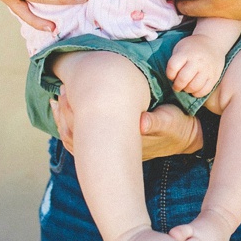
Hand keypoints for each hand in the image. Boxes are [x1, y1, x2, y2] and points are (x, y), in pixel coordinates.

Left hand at [50, 57, 197, 158]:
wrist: (182, 137)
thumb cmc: (175, 127)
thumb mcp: (170, 121)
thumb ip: (156, 122)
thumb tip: (142, 122)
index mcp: (122, 141)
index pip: (87, 132)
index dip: (72, 113)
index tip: (67, 92)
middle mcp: (112, 149)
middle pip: (75, 136)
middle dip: (64, 114)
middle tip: (60, 92)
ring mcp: (110, 149)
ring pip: (75, 140)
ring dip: (64, 120)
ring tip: (58, 100)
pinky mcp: (112, 143)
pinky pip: (82, 139)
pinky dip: (71, 125)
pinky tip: (66, 111)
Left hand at [166, 34, 224, 97]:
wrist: (212, 43)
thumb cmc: (192, 47)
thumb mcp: (181, 48)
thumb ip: (175, 61)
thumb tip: (173, 79)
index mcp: (186, 53)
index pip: (173, 67)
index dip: (169, 74)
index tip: (171, 75)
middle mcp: (197, 61)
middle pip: (183, 79)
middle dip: (177, 85)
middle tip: (177, 86)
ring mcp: (207, 70)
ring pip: (194, 86)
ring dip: (187, 90)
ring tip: (186, 87)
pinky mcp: (214, 77)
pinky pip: (204, 90)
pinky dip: (197, 93)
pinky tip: (194, 89)